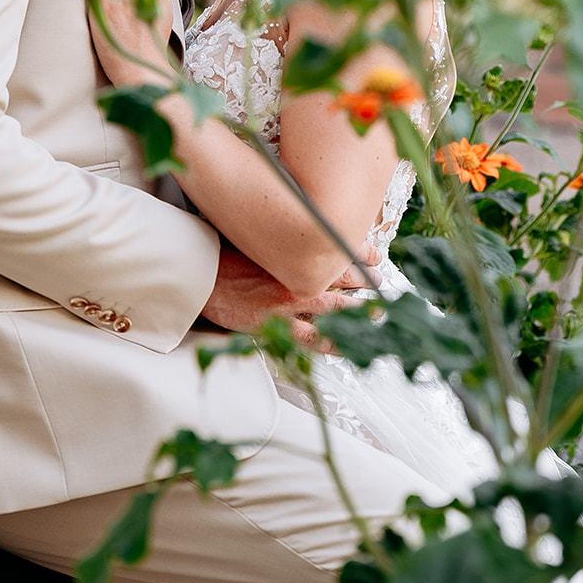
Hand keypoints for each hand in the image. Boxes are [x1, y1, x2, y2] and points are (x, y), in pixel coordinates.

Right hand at [200, 241, 380, 347]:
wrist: (200, 274)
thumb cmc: (226, 256)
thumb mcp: (259, 240)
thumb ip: (284, 240)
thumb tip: (305, 236)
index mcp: (296, 251)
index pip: (340, 248)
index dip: (363, 253)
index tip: (375, 256)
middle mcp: (299, 274)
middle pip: (346, 277)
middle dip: (367, 283)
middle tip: (382, 287)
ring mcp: (292, 301)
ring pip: (338, 307)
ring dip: (360, 312)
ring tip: (376, 316)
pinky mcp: (279, 324)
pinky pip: (313, 338)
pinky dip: (332, 342)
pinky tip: (346, 346)